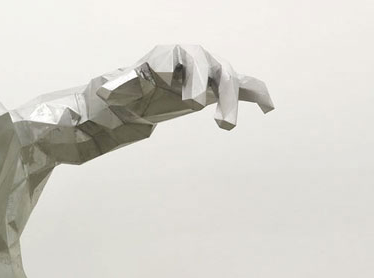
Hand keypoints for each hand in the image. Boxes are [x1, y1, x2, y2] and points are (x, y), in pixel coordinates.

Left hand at [97, 44, 273, 129]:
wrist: (131, 101)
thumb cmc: (122, 94)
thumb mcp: (115, 92)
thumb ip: (117, 89)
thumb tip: (105, 90)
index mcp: (166, 55)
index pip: (184, 57)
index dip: (190, 76)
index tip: (190, 102)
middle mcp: (189, 60)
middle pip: (210, 67)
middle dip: (213, 90)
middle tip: (210, 118)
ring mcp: (204, 73)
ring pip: (226, 80)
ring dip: (230, 101)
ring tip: (225, 126)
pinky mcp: (212, 89)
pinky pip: (238, 87)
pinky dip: (254, 94)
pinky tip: (268, 107)